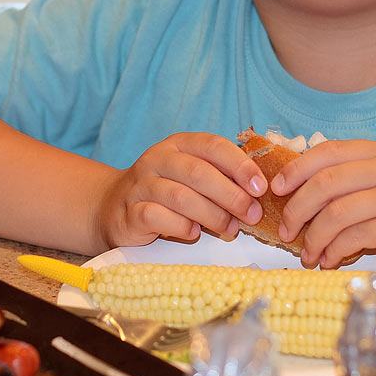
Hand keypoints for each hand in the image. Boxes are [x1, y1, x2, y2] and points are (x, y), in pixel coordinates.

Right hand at [95, 132, 266, 248]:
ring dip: (213, 216)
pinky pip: (159, 218)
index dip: (240, 165)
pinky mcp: (130, 212)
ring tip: (230, 229)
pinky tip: (194, 233)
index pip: (213, 146)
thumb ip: (221, 176)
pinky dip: (182, 227)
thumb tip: (258, 192)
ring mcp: (141, 184)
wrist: (114, 207)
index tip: (261, 187)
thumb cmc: (167, 191)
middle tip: (251, 214)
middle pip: (200, 173)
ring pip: (182, 197)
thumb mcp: (192, 174)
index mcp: (179, 143)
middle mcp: (158, 158)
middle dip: (231, 196)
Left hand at [273, 139, 375, 270]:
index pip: (327, 151)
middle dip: (296, 208)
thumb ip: (367, 176)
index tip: (277, 188)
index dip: (296, 169)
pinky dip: (335, 250)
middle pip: (324, 182)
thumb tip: (318, 193)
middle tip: (285, 231)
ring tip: (307, 254)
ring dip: (313, 237)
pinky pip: (357, 237)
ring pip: (336, 212)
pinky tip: (330, 261)